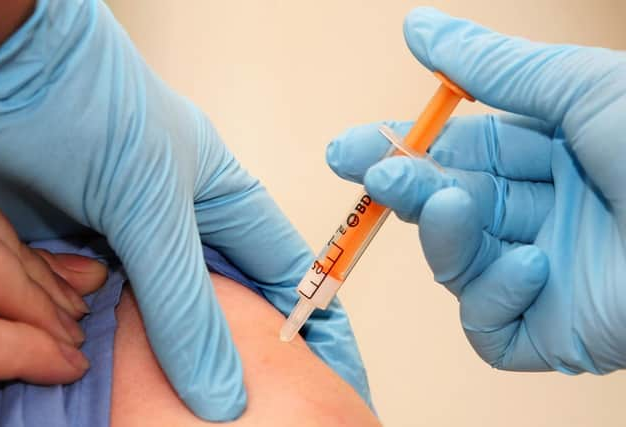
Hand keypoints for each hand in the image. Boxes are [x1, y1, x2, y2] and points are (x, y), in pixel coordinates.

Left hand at [0, 0, 369, 418]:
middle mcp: (182, 226)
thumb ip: (183, 299)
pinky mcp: (80, 256)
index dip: (311, 321)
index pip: (285, 271)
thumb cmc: (89, 102)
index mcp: (224, 200)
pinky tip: (118, 382)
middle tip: (250, 409)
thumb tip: (223, 386)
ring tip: (185, 411)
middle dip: (239, 354)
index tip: (326, 373)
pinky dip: (109, 349)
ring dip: (168, 360)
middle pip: (225, 305)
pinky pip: (104, 315)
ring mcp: (132, 242)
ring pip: (163, 317)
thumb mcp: (151, 203)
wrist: (0, 66)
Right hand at [327, 7, 625, 373]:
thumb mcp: (580, 91)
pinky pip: (489, 325)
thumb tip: (419, 25)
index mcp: (551, 159)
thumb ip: (490, 67)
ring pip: (460, 263)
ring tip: (454, 203)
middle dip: (405, 188)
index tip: (351, 148)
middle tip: (370, 173)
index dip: (403, 148)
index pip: (459, 154)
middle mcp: (542, 216)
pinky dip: (497, 293)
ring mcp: (543, 277)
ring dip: (446, 234)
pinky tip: (539, 265)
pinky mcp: (548, 333)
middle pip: (451, 206)